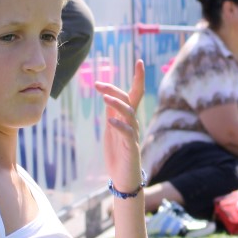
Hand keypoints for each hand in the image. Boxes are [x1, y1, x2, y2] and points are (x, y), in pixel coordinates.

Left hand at [95, 59, 144, 191]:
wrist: (124, 177)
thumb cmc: (118, 153)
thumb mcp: (112, 129)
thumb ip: (112, 113)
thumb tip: (109, 96)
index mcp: (127, 117)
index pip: (134, 93)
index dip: (138, 77)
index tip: (139, 61)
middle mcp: (133, 123)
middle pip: (129, 100)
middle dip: (115, 90)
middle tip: (98, 85)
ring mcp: (133, 134)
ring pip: (129, 114)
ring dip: (117, 105)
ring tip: (104, 99)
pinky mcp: (131, 148)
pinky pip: (127, 134)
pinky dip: (119, 126)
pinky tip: (111, 122)